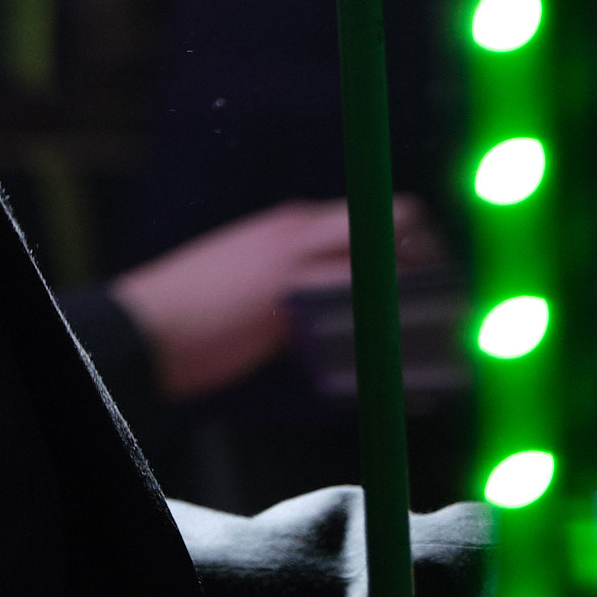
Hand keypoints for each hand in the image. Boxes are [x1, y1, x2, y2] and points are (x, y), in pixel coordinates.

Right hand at [108, 195, 444, 399]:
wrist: (144, 328)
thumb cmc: (195, 305)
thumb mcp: (250, 266)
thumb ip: (296, 266)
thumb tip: (341, 286)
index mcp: (293, 221)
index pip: (382, 211)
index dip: (419, 243)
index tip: (437, 280)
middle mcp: (302, 232)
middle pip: (400, 223)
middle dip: (436, 265)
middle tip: (452, 312)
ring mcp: (298, 267)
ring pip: (389, 269)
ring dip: (425, 306)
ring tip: (449, 347)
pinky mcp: (290, 309)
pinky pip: (362, 325)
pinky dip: (397, 354)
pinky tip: (416, 386)